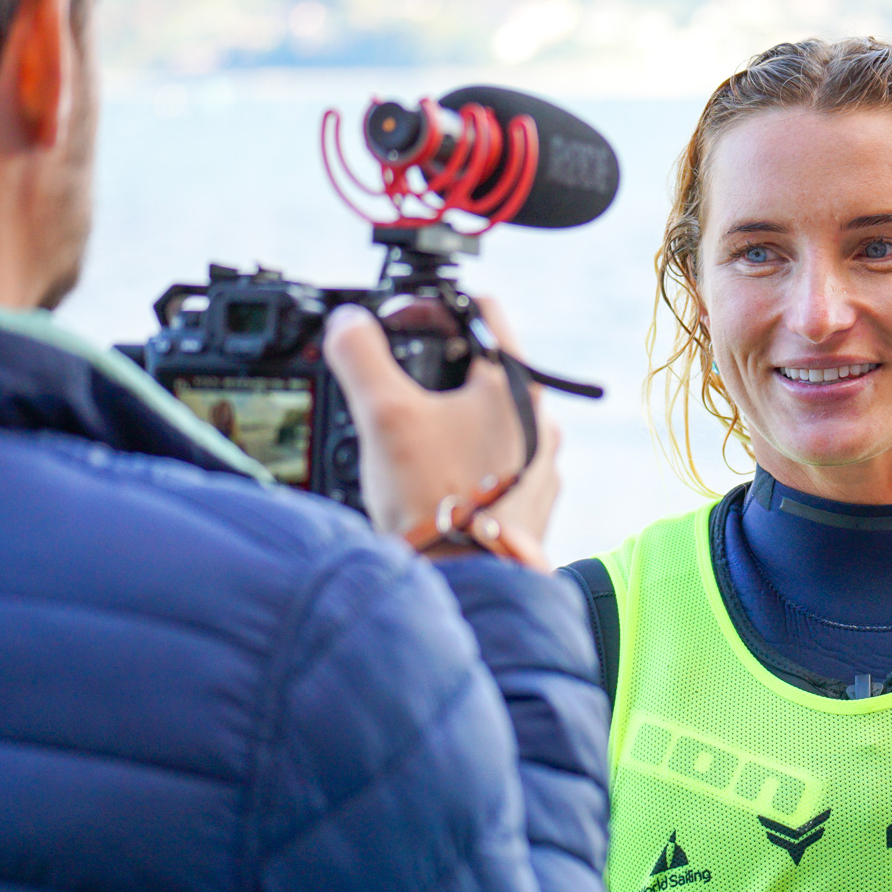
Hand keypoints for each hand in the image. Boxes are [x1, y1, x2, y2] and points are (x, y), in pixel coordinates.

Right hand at [322, 299, 559, 568]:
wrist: (467, 584)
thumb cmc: (435, 500)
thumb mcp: (384, 414)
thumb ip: (360, 355)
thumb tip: (348, 323)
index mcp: (519, 387)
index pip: (484, 312)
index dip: (434, 307)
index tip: (399, 323)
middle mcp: (543, 422)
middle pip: (485, 368)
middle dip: (435, 370)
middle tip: (394, 385)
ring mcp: (542, 466)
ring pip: (491, 420)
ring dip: (448, 419)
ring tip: (407, 439)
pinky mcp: (531, 504)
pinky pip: (497, 464)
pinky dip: (464, 461)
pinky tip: (431, 479)